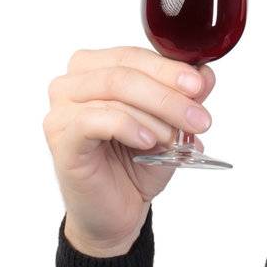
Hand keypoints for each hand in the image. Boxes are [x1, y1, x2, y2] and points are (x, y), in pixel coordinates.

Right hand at [43, 46, 216, 255]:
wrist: (117, 211)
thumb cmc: (137, 164)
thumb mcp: (172, 126)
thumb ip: (185, 97)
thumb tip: (206, 74)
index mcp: (94, 69)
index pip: (133, 56)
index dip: (169, 69)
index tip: (200, 85)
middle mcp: (71, 84)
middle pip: (124, 72)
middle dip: (168, 95)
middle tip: (198, 118)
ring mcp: (60, 110)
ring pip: (114, 93)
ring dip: (155, 116)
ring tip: (175, 138)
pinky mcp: (60, 137)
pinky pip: (94, 120)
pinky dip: (128, 127)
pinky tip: (147, 141)